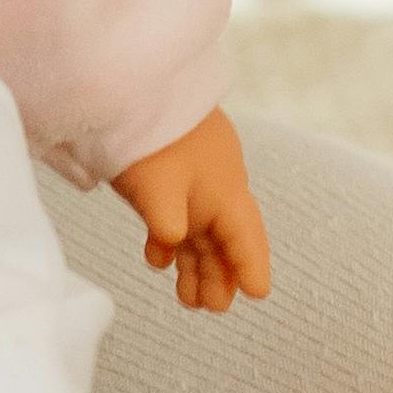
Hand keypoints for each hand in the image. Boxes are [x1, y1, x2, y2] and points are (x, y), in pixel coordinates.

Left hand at [112, 109, 271, 312]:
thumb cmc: (151, 134)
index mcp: (224, 191)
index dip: (251, 265)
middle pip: (225, 239)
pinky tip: (158, 259)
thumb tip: (169, 246)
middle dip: (222, 274)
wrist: (133, 84)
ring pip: (202, 231)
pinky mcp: (170, 175)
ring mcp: (194, 179)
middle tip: (213, 307)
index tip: (258, 293)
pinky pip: (179, 216)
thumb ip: (165, 223)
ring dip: (197, 263)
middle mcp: (216, 187)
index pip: (245, 236)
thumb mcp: (157, 185)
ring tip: (187, 299)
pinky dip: (172, 241)